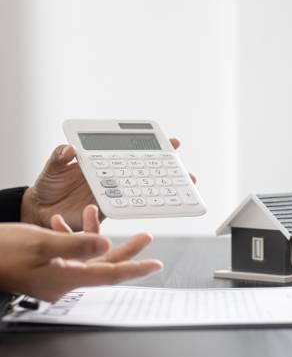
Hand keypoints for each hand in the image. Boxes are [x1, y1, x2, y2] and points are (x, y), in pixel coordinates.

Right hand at [0, 205, 161, 301]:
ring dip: (95, 234)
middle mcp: (64, 280)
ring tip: (97, 212)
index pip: (110, 274)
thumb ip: (76, 244)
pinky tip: (63, 221)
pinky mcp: (45, 268)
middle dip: (126, 249)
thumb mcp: (41, 244)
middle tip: (146, 236)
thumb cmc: (0, 253)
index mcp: (67, 278)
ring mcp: (54, 275)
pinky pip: (67, 254)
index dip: (135, 268)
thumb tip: (104, 243)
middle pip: (104, 264)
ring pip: (86, 256)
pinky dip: (70, 236)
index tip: (155, 264)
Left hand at [21, 138, 196, 229]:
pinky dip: (146, 207)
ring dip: (164, 190)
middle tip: (186, 171)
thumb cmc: (47, 188)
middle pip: (145, 170)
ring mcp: (113, 193)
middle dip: (168, 169)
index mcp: (102, 162)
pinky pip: (130, 207)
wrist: (41, 213)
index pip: (130, 150)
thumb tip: (69, 150)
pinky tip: (161, 206)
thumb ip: (59, 159)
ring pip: (144, 189)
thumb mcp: (51, 169)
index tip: (172, 143)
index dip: (152, 146)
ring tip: (184, 189)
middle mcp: (112, 176)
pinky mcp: (109, 210)